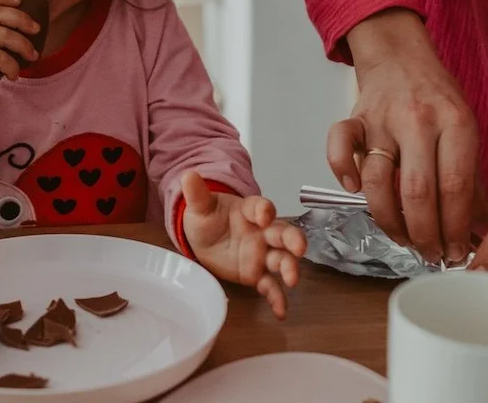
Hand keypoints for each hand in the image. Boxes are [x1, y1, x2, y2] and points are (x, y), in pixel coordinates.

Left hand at [180, 172, 306, 319]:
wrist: (202, 240)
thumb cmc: (207, 219)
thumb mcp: (200, 207)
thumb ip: (197, 194)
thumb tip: (188, 174)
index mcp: (249, 211)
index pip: (261, 207)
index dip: (264, 210)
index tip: (264, 215)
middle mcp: (261, 232)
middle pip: (282, 233)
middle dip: (292, 239)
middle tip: (299, 248)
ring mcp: (261, 254)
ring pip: (281, 259)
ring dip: (290, 268)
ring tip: (292, 280)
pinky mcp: (256, 274)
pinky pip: (270, 286)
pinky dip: (277, 298)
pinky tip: (281, 312)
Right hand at [329, 9, 481, 263]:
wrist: (400, 56)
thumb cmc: (435, 98)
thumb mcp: (465, 130)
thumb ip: (472, 181)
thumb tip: (482, 233)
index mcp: (456, 123)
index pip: (456, 188)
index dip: (456, 229)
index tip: (457, 253)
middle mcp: (418, 121)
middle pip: (418, 192)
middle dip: (425, 235)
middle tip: (431, 255)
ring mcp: (382, 120)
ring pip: (377, 179)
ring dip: (388, 219)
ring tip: (402, 237)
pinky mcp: (353, 118)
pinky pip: (338, 146)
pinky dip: (340, 170)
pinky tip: (353, 189)